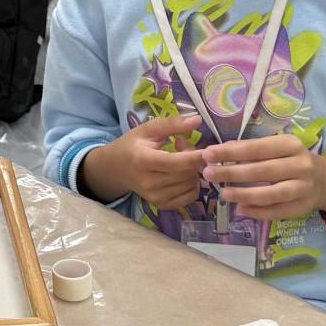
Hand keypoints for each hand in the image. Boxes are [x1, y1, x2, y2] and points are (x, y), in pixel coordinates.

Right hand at [89, 114, 206, 208]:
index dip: (195, 157)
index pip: (175, 162)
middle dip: (194, 159)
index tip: (210, 150)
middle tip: (185, 146)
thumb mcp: (147, 129)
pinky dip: (193, 185)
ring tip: (182, 160)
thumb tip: (198, 120)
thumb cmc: (132, 145)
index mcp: (143, 161)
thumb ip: (172, 124)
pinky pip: (189, 197)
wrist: (115, 169)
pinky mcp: (161, 205)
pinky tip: (184, 174)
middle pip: (185, 174)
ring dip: (194, 171)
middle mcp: (148, 182)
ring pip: (190, 185)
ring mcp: (155, 196)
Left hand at [201, 135, 325, 221]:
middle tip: (209, 174)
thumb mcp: (276, 147)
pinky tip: (240, 209)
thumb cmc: (291, 159)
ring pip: (272, 194)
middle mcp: (300, 165)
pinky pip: (278, 212)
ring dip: (245, 194)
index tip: (208, 154)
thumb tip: (219, 151)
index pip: (257, 148)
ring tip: (224, 194)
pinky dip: (258, 212)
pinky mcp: (303, 206)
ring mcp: (304, 187)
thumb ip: (251, 149)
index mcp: (291, 145)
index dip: (231, 152)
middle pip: (263, 170)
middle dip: (233, 172)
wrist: (325, 179)